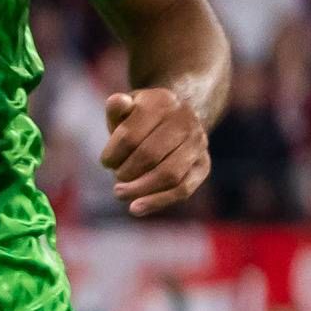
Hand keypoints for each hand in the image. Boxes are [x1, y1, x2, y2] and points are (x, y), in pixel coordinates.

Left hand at [101, 86, 208, 216]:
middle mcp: (185, 120)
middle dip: (126, 171)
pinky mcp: (203, 165)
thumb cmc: (141, 119)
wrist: (176, 119)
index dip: (113, 154)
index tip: (106, 161)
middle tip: (116, 175)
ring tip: (119, 192)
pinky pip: (183, 189)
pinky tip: (135, 208)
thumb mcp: (126, 109)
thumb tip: (117, 101)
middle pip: (150, 155)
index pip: (131, 136)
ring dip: (139, 189)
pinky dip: (158, 201)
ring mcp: (198, 143)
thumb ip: (117, 107)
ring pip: (169, 174)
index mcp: (161, 102)